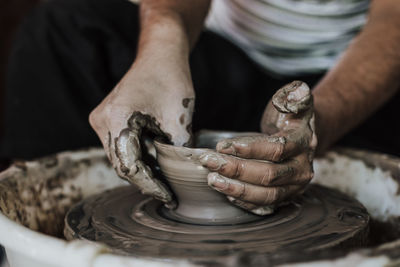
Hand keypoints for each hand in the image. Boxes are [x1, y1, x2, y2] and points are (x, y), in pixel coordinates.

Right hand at [89, 57, 193, 207]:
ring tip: (164, 180)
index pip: (130, 166)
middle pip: (121, 164)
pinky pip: (120, 147)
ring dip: (141, 170)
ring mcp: (101, 120)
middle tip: (168, 192)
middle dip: (145, 180)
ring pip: (120, 158)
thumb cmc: (171, 80)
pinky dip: (137, 157)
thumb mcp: (179, 120)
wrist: (161, 55)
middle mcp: (101, 121)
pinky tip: (155, 163)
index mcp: (116, 119)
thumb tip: (179, 178)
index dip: (150, 185)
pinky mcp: (107, 119)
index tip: (168, 197)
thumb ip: (177, 152)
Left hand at [200, 81, 316, 214]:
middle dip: (236, 170)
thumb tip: (297, 90)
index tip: (224, 146)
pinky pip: (264, 205)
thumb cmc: (290, 120)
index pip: (277, 149)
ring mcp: (294, 186)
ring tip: (213, 180)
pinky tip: (225, 193)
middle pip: (269, 175)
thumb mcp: (294, 104)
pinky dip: (244, 201)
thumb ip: (295, 97)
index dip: (250, 149)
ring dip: (237, 189)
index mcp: (304, 143)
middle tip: (210, 162)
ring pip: (266, 195)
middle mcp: (302, 168)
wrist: (301, 139)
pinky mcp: (285, 197)